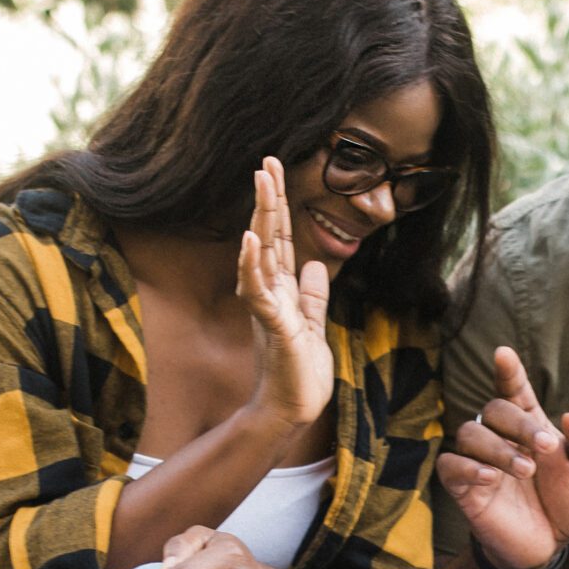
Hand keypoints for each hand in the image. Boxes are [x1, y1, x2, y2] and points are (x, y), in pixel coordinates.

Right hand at [238, 156, 333, 428]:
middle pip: (268, 236)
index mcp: (281, 290)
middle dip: (268, 198)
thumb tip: (316, 266)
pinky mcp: (272, 326)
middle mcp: (270, 292)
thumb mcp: (313, 324)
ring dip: (261, 217)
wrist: (293, 408)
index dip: (278, 206)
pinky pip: (258, 291)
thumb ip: (313, 295)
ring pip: (262, 254)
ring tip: (261, 181)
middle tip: (267, 160)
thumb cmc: (300, 372)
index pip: (279, 239)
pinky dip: (253, 265)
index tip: (275, 171)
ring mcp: (268, 307)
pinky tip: (252, 239)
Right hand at [436, 347, 568, 568]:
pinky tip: (490, 477)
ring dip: (498, 448)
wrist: (551, 544)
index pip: (513, 390)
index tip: (504, 354)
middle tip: (546, 449)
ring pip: (469, 433)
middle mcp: (501, 437)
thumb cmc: (566, 501)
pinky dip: (466, 467)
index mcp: (530, 425)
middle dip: (520, 425)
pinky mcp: (464, 488)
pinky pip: (449, 465)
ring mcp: (479, 461)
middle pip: (494, 409)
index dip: (508, 371)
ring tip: (526, 470)